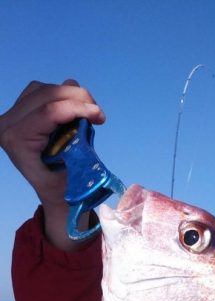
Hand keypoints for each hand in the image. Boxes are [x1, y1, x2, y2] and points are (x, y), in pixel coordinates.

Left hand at [0, 79, 104, 249]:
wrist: (54, 193)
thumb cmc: (65, 187)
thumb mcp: (75, 170)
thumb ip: (80, 139)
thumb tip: (85, 103)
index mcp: (17, 141)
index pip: (49, 111)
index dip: (78, 108)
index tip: (100, 115)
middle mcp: (7, 125)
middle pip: (46, 94)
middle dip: (77, 98)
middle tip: (97, 112)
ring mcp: (10, 117)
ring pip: (43, 89)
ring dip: (69, 96)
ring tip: (87, 113)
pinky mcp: (17, 112)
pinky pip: (39, 91)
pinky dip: (60, 96)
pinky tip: (72, 111)